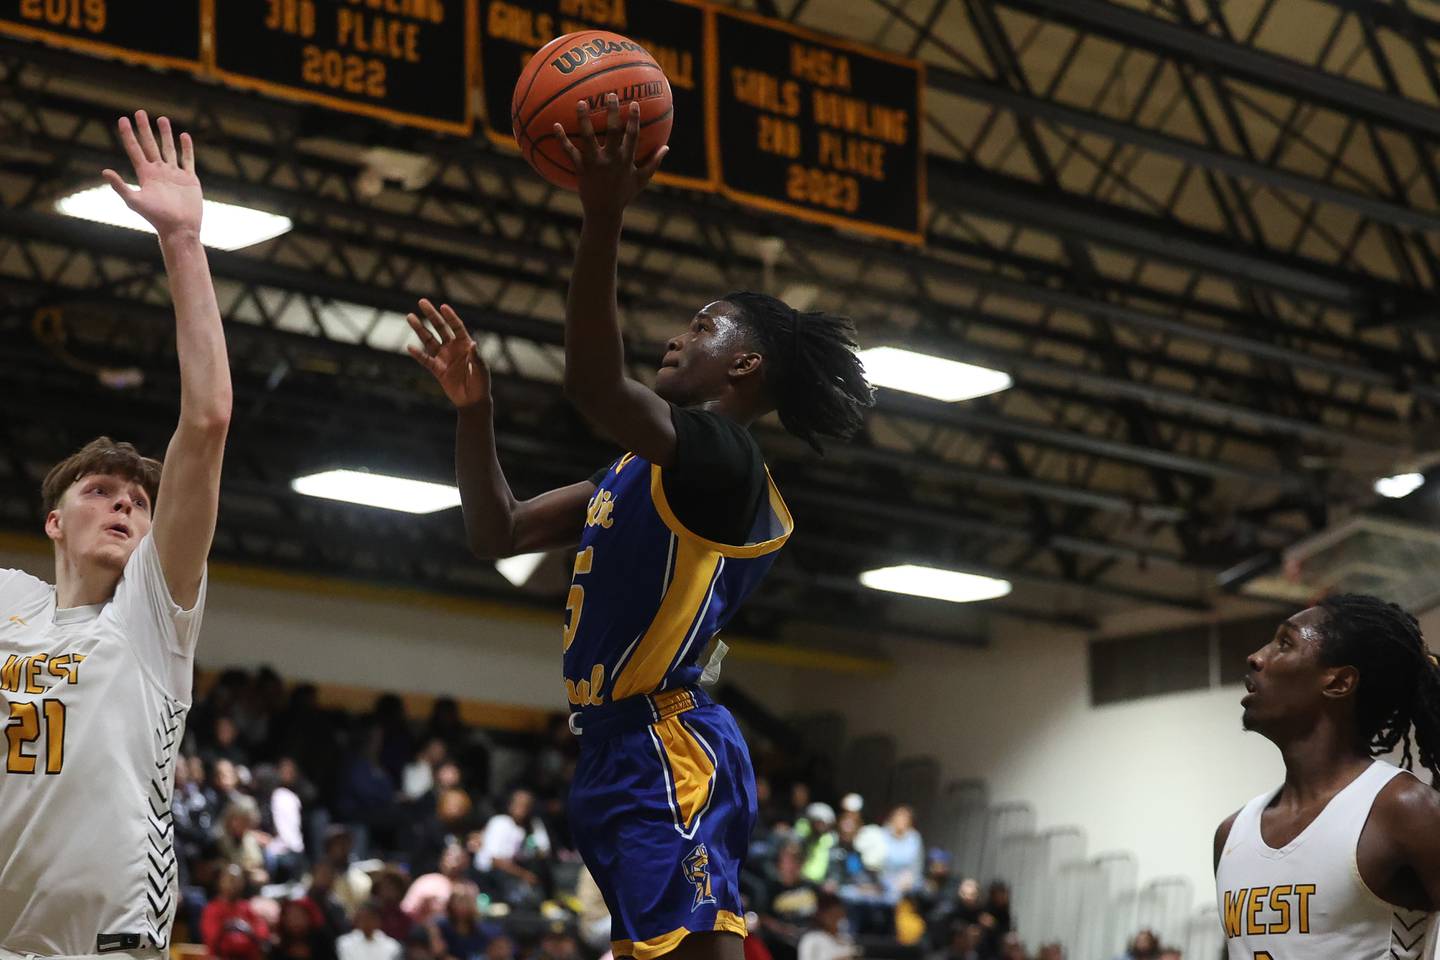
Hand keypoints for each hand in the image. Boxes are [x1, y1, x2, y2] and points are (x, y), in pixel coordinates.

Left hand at [103, 110, 201, 240]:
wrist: (180, 228)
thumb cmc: (157, 218)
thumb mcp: (135, 201)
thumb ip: (120, 186)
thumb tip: (104, 171)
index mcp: (145, 174)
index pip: (134, 149)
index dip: (128, 134)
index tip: (123, 120)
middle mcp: (159, 171)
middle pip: (150, 145)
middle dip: (144, 129)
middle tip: (139, 112)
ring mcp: (174, 174)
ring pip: (168, 149)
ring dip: (165, 134)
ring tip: (161, 119)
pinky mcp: (189, 179)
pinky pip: (187, 160)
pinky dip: (186, 148)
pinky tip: (184, 136)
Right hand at [406, 299, 491, 408]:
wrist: (473, 400)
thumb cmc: (481, 383)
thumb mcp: (481, 369)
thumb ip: (476, 357)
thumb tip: (473, 344)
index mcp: (465, 344)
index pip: (457, 326)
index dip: (450, 317)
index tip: (443, 306)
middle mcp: (453, 347)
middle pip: (440, 328)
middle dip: (431, 315)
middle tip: (422, 301)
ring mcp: (443, 357)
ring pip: (429, 340)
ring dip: (419, 329)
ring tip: (410, 317)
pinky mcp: (437, 369)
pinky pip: (425, 360)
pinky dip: (418, 354)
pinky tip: (410, 347)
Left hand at [554, 94, 667, 219]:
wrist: (604, 212)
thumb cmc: (624, 195)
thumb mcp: (642, 180)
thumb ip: (654, 162)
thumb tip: (667, 147)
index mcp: (627, 160)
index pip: (633, 135)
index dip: (634, 119)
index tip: (634, 103)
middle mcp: (611, 159)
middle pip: (613, 131)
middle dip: (613, 112)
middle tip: (610, 94)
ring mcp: (595, 163)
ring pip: (589, 137)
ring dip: (584, 119)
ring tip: (581, 102)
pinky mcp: (581, 168)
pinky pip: (569, 151)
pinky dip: (562, 139)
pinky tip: (555, 125)